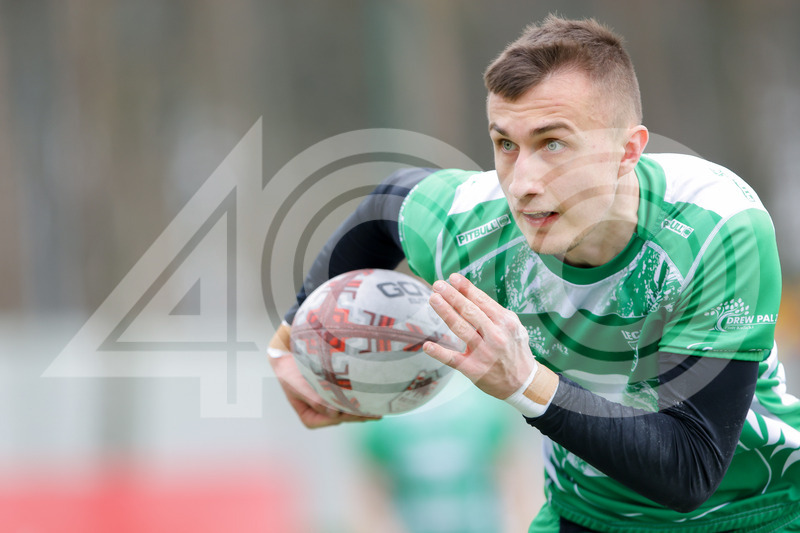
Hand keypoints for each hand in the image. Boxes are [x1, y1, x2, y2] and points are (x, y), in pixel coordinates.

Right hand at [269, 323, 379, 428]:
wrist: (287, 355)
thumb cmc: (290, 371)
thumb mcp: (297, 386)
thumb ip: (314, 399)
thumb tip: (334, 413)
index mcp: (310, 418)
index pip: (333, 419)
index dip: (348, 416)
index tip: (361, 412)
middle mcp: (322, 415)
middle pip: (344, 417)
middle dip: (359, 415)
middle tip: (377, 414)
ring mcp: (329, 406)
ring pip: (348, 410)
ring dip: (362, 409)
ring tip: (379, 408)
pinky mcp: (334, 396)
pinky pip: (349, 401)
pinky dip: (359, 399)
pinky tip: (372, 399)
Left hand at [422, 273, 538, 398]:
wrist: (524, 383)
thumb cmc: (514, 349)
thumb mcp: (512, 326)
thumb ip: (493, 313)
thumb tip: (470, 294)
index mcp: (505, 322)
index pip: (482, 301)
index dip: (466, 288)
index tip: (452, 278)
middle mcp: (496, 335)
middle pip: (469, 311)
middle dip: (452, 296)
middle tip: (437, 285)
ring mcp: (484, 353)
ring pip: (461, 329)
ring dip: (445, 312)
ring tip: (433, 299)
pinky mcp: (474, 369)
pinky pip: (453, 359)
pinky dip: (439, 352)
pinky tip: (427, 345)